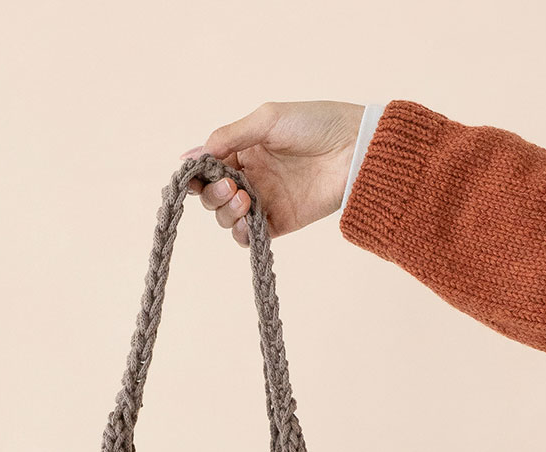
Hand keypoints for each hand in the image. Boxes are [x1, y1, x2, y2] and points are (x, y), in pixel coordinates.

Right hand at [179, 100, 364, 246]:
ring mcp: (264, 201)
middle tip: (232, 186)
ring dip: (226, 212)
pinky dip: (241, 233)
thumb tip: (191, 156)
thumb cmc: (316, 124)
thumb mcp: (266, 119)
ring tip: (244, 198)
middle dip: (214, 194)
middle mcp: (251, 177)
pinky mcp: (279, 223)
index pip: (208, 169)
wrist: (354, 149)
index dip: (197, 176)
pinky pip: (249, 237)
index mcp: (244, 150)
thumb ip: (228, 137)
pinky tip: (246, 220)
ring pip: (227, 218)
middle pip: (213, 196)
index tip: (194, 177)